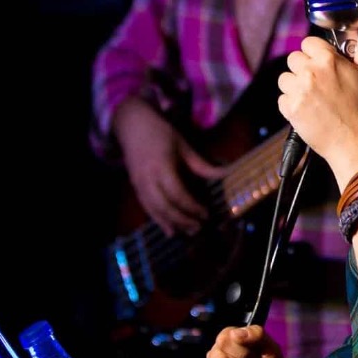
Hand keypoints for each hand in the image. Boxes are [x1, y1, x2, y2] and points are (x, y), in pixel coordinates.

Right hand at [113, 98, 218, 235]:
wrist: (132, 125)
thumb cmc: (161, 133)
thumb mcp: (184, 146)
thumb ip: (202, 165)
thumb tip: (226, 174)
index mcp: (161, 166)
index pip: (177, 194)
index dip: (192, 207)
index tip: (206, 213)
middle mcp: (148, 179)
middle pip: (164, 207)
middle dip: (182, 220)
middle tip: (199, 227)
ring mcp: (138, 184)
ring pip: (154, 211)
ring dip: (171, 223)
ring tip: (188, 232)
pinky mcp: (135, 187)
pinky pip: (147, 208)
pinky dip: (158, 220)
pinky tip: (170, 230)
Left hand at [277, 17, 357, 178]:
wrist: (353, 142)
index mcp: (328, 59)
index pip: (307, 43)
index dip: (314, 54)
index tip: (322, 67)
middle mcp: (311, 71)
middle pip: (293, 59)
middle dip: (303, 70)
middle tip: (319, 86)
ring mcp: (299, 90)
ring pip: (285, 79)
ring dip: (295, 87)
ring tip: (313, 100)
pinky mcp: (290, 108)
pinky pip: (282, 99)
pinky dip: (291, 105)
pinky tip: (308, 111)